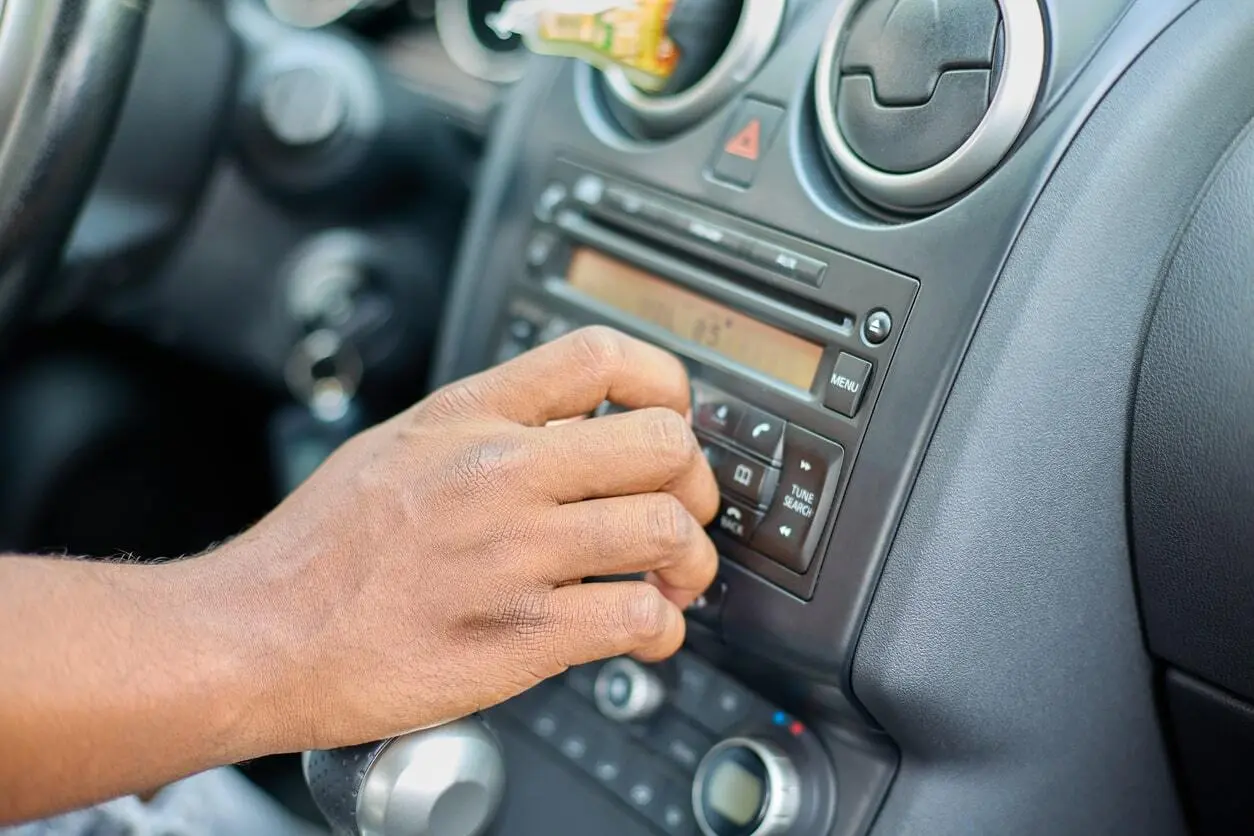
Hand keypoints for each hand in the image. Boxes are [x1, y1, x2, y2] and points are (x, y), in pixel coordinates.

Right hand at [222, 326, 719, 751]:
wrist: (256, 635)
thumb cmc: (317, 551)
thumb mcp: (396, 447)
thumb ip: (480, 428)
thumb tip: (557, 426)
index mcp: (469, 415)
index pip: (603, 355)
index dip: (664, 383)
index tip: (672, 416)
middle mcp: (501, 472)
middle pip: (663, 444)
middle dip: (695, 484)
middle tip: (684, 512)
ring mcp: (515, 552)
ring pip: (666, 531)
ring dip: (692, 563)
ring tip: (675, 581)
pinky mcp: (522, 633)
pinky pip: (638, 618)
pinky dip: (662, 630)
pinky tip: (646, 632)